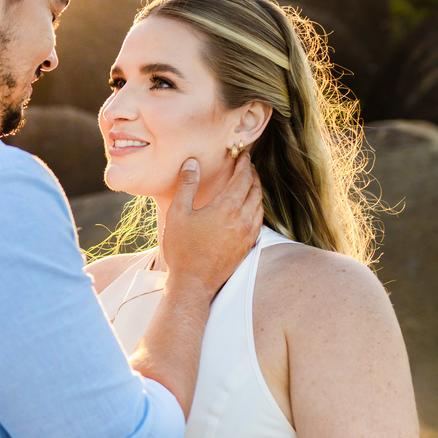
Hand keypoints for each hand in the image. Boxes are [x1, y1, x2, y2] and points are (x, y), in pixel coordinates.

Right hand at [161, 154, 263, 295]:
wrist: (193, 283)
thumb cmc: (182, 249)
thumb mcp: (177, 213)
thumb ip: (186, 185)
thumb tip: (192, 163)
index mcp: (227, 208)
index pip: (243, 178)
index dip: (245, 164)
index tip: (243, 155)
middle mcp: (243, 219)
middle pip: (256, 189)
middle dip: (253, 174)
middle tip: (247, 166)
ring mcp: (248, 234)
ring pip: (260, 205)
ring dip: (256, 190)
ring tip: (249, 183)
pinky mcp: (247, 246)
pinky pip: (258, 220)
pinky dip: (256, 207)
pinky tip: (249, 208)